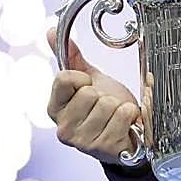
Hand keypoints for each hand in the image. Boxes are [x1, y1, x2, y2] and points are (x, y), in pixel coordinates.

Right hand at [45, 27, 149, 164]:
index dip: (83, 78)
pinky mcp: (104, 149)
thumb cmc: (105, 107)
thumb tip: (51, 31)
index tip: (88, 86)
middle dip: (104, 95)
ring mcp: (83, 142)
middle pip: (89, 93)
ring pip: (107, 104)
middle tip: (106, 105)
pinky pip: (122, 116)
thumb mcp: (89, 79)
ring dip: (118, 106)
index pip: (65, 79)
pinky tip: (126, 124)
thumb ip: (70, 57)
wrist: (127, 133)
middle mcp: (63, 129)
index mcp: (54, 109)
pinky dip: (130, 115)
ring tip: (115, 115)